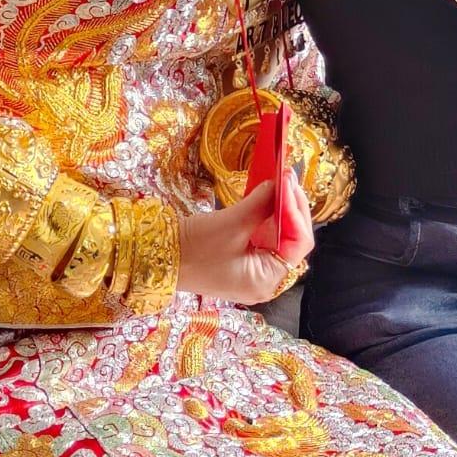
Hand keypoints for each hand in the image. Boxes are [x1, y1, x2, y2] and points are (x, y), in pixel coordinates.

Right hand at [177, 173, 313, 303]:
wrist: (159, 259)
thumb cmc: (193, 249)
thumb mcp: (230, 224)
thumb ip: (260, 204)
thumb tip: (279, 184)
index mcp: (266, 280)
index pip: (298, 244)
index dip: (296, 211)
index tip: (289, 182)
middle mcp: (266, 279)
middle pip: (292, 240)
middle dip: (292, 207)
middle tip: (287, 176)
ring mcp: (255, 270)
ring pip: (280, 236)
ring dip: (282, 209)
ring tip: (282, 181)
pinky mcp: (244, 260)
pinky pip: (265, 236)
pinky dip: (268, 215)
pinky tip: (269, 195)